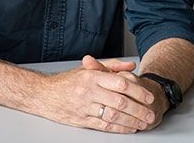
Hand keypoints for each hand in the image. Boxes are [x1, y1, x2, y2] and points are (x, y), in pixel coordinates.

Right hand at [38, 55, 156, 132]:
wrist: (43, 94)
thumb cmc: (67, 82)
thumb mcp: (87, 69)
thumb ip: (110, 66)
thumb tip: (130, 65)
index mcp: (91, 76)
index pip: (120, 83)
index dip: (138, 91)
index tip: (149, 96)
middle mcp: (88, 91)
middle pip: (120, 101)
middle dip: (139, 109)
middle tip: (150, 113)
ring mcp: (84, 106)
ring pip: (114, 115)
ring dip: (132, 120)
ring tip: (143, 122)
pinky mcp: (82, 119)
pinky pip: (105, 125)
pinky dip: (120, 128)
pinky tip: (129, 128)